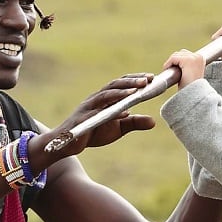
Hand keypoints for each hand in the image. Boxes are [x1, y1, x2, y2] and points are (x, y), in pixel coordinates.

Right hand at [37, 73, 155, 161]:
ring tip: (137, 90)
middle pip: (115, 85)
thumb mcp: (118, 128)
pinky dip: (108, 109)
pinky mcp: (83, 119)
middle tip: (148, 79)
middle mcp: (96, 98)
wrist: (67, 144)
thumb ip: (134, 123)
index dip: (135, 79)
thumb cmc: (93, 132)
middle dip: (132, 81)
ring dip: (122, 91)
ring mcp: (88, 107)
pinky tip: (121, 110)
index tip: (152, 77)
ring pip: (106, 94)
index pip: (121, 84)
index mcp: (105, 98)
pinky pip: (96, 112)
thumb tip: (154, 121)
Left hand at [164, 49, 205, 88]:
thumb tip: (176, 63)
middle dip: (174, 61)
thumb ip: (186, 67)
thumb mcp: (190, 74)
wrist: (193, 96)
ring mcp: (194, 58)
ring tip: (169, 71)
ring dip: (171, 62)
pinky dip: (168, 64)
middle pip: (181, 53)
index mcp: (201, 59)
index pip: (186, 54)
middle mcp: (199, 57)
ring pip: (176, 55)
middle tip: (170, 71)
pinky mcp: (188, 60)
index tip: (173, 70)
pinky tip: (166, 70)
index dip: (178, 62)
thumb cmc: (190, 88)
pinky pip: (173, 58)